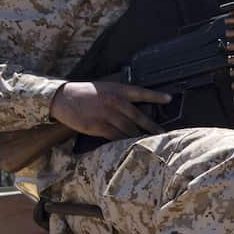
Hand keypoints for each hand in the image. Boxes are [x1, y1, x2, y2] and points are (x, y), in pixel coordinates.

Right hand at [49, 81, 170, 140]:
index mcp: (117, 89)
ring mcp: (106, 114)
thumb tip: (135, 109)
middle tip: (163, 134)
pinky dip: (123, 142)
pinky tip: (130, 146)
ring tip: (148, 144)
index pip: (141, 92)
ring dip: (138, 137)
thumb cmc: (85, 93)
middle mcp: (114, 101)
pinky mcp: (98, 126)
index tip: (170, 99)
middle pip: (138, 116)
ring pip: (128, 129)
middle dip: (152, 127)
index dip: (156, 96)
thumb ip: (120, 96)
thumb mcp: (104, 88)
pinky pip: (115, 136)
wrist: (63, 98)